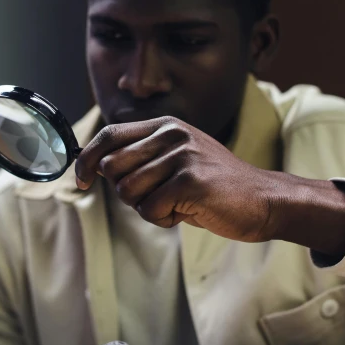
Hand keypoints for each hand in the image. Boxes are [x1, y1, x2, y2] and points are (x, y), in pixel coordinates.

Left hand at [75, 116, 344, 253]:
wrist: (262, 200)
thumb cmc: (214, 186)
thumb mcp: (177, 159)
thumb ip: (142, 157)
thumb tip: (96, 167)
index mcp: (165, 125)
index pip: (109, 135)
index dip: (87, 158)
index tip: (82, 179)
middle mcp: (171, 134)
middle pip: (113, 168)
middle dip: (128, 193)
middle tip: (159, 198)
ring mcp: (181, 155)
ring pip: (129, 192)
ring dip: (149, 208)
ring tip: (178, 203)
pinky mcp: (190, 179)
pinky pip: (150, 210)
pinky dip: (164, 219)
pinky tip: (188, 211)